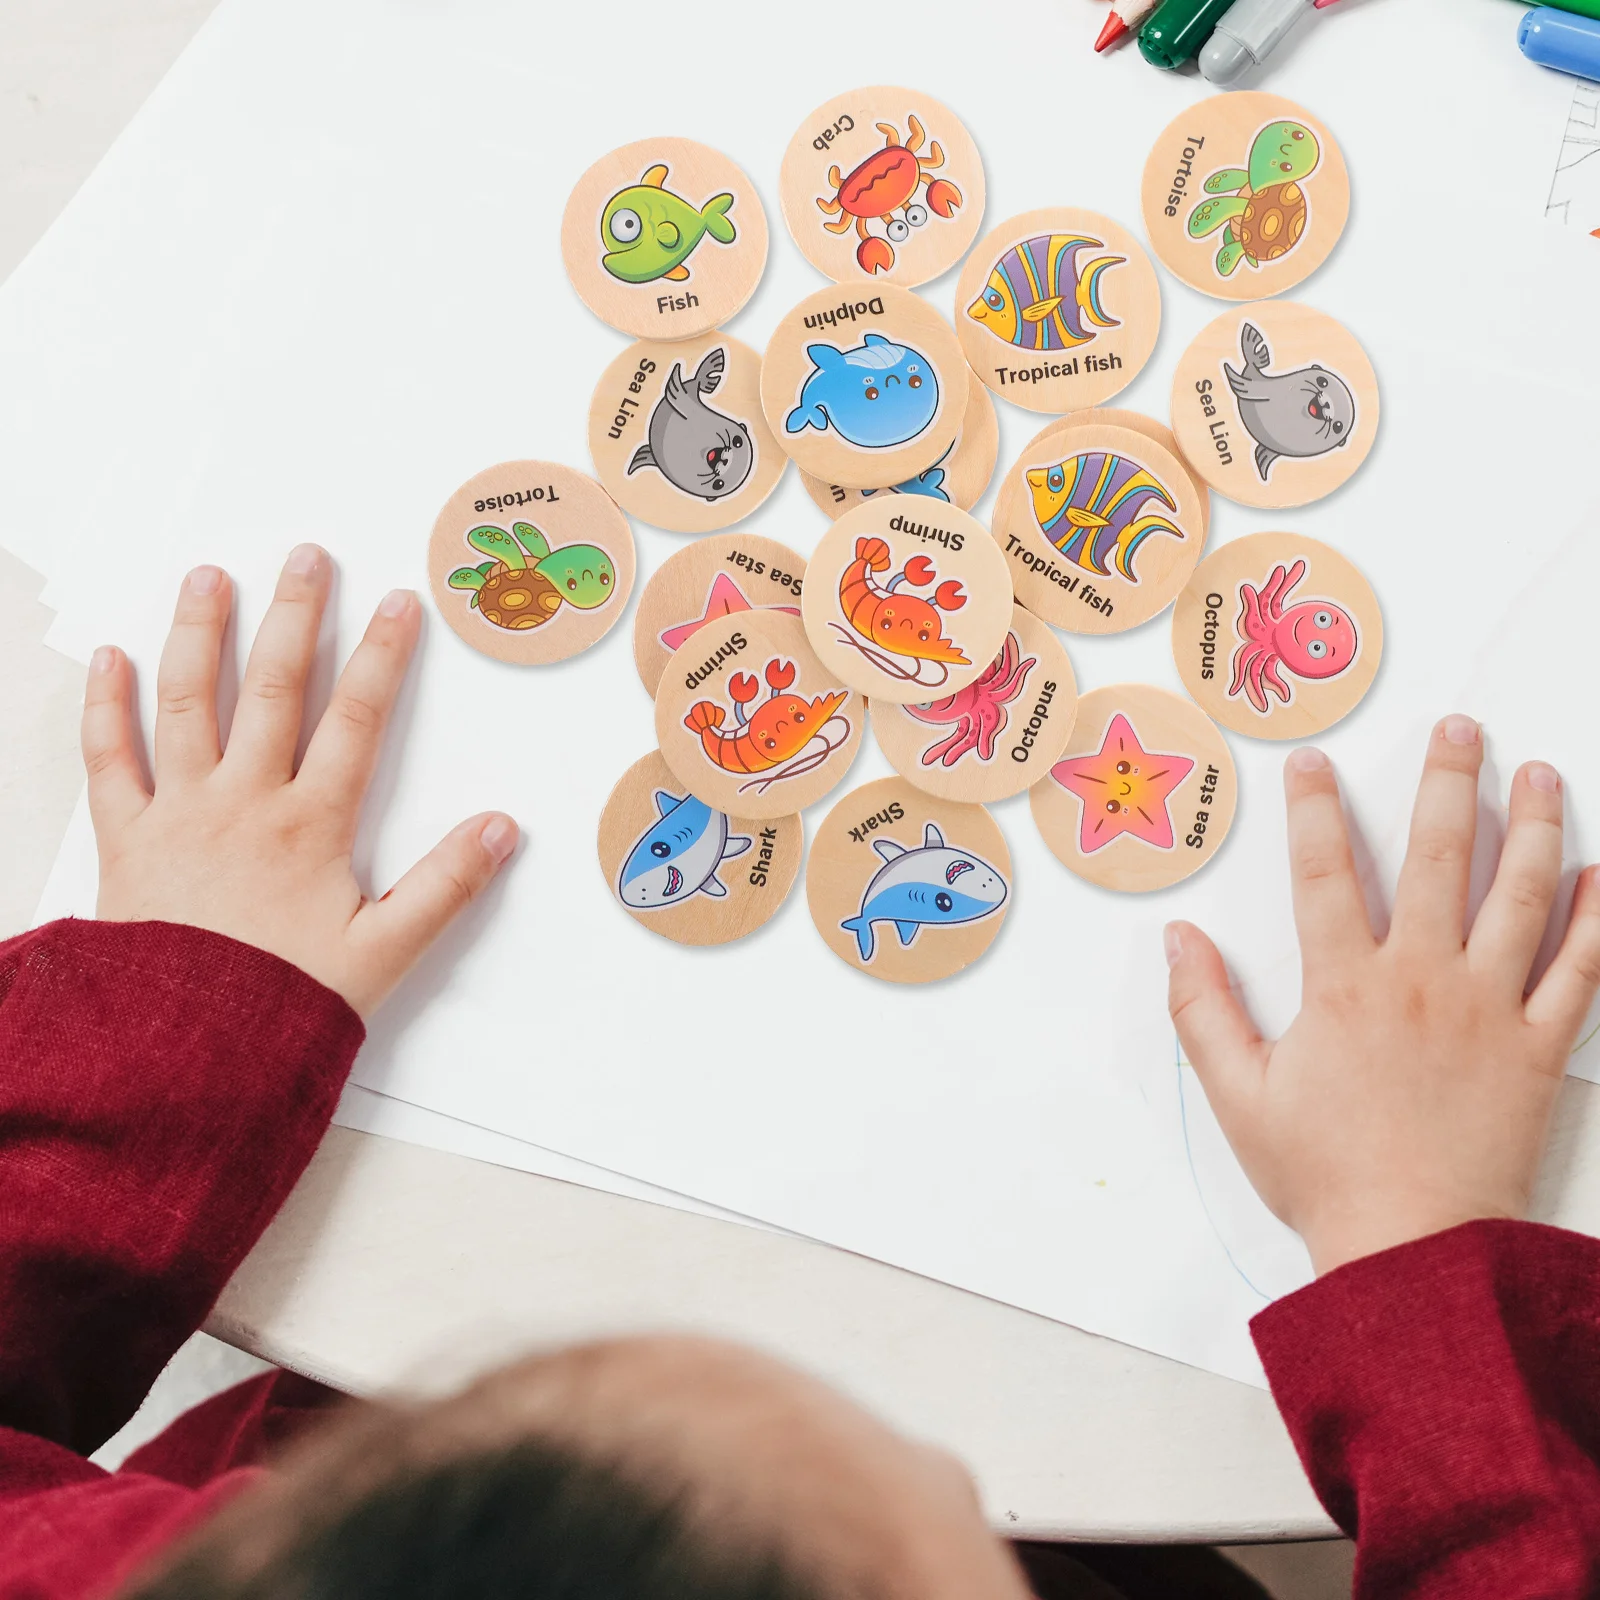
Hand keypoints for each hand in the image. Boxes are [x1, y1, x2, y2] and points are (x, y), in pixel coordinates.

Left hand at [83, 546, 517, 1015]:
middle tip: (306, 557)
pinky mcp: (125, 840)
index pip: (357, 721)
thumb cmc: (283, 1003)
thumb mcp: (384, 952)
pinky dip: (106, 706)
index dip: (383, 658)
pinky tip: (111, 659)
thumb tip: (502, 828)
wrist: (182, 1054)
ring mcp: (178, 814)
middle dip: (296, 618)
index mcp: (310, 825)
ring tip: (210, 578)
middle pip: (275, 690)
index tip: (398, 602)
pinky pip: (109, 760)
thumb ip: (446, 886)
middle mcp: (244, 802)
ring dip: (200, 635)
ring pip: (189, 704)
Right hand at [1167, 716, 1599, 1274]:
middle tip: (1461, 730)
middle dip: (1448, 784)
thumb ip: (1201, 1009)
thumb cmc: (1323, 1175)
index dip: (1314, 810)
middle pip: (1437, 859)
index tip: (1314, 762)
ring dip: (1534, 828)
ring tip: (1545, 775)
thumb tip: (1177, 939)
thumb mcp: (1238, 1095)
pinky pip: (1579, 971)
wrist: (1413, 1250)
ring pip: (1520, 898)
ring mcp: (1489, 1010)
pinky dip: (1595, 920)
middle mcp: (1421, 980)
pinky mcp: (1539, 1049)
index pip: (1322, 873)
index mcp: (1344, 987)